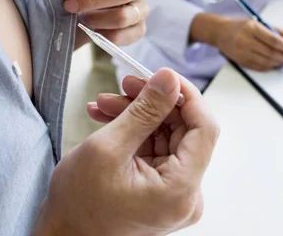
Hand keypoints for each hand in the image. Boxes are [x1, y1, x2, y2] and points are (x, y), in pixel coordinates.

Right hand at [33, 69, 218, 235]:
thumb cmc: (78, 205)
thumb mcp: (108, 148)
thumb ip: (145, 110)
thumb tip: (170, 79)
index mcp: (180, 190)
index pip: (204, 129)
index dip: (187, 96)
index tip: (164, 76)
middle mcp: (186, 195)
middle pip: (184, 131)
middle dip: (152, 103)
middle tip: (125, 84)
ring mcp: (175, 194)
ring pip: (167, 136)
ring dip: (138, 115)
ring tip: (104, 104)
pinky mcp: (162, 191)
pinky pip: (157, 150)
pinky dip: (135, 132)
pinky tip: (109, 118)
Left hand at [58, 0, 149, 47]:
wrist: (90, 14)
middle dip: (92, 0)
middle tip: (69, 6)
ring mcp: (143, 10)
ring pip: (124, 16)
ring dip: (98, 19)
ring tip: (82, 20)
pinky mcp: (140, 30)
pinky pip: (124, 35)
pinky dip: (104, 35)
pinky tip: (92, 31)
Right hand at [216, 18, 282, 70]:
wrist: (220, 32)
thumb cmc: (242, 26)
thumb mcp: (259, 22)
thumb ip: (278, 31)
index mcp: (252, 28)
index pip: (274, 40)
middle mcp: (245, 40)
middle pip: (271, 53)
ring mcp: (241, 52)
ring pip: (266, 62)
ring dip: (280, 64)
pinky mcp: (240, 61)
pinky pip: (259, 67)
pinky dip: (270, 67)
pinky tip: (277, 64)